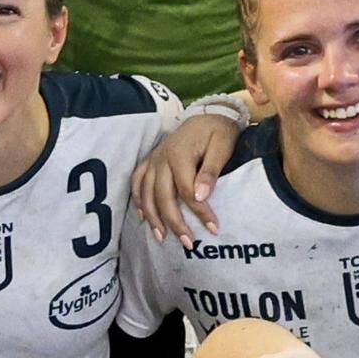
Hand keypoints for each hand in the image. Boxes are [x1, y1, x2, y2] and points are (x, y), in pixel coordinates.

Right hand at [129, 107, 240, 243]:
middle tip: (187, 243)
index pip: (187, 191)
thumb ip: (210, 171)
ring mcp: (153, 160)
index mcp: (179, 155)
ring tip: (162, 237)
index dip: (199, 212)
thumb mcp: (222, 147)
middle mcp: (161, 159)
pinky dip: (138, 200)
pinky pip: (137, 183)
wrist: (207, 114)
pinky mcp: (149, 161)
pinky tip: (143, 217)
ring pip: (146, 193)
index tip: (213, 229)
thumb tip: (201, 196)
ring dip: (153, 217)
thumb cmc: (218, 132)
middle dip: (174, 222)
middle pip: (163, 197)